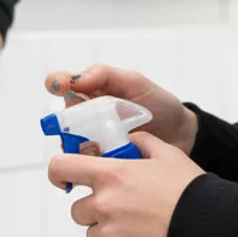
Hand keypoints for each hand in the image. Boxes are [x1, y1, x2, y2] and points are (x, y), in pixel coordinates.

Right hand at [45, 64, 198, 154]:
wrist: (180, 135)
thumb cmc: (158, 104)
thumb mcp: (135, 82)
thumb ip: (105, 75)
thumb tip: (77, 79)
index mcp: (89, 91)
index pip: (60, 82)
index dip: (56, 83)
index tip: (63, 87)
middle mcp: (83, 114)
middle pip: (60, 116)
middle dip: (67, 122)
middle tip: (86, 125)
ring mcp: (88, 137)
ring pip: (67, 141)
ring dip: (77, 144)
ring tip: (100, 145)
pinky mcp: (97, 158)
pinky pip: (82, 160)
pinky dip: (87, 161)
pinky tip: (104, 160)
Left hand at [48, 132, 203, 236]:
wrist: (211, 229)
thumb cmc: (190, 191)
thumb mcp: (168, 155)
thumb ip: (141, 142)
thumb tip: (125, 140)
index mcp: (110, 175)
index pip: (61, 168)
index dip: (59, 174)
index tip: (64, 180)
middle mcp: (103, 203)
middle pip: (77, 209)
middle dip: (95, 210)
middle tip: (123, 211)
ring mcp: (108, 234)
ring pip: (91, 234)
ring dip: (106, 233)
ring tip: (136, 230)